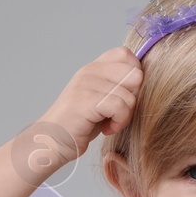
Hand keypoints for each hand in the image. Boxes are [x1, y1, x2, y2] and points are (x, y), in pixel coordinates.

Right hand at [34, 47, 143, 165]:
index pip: (126, 55)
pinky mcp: (85, 100)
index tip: (124, 97)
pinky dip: (118, 122)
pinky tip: (106, 129)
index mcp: (94, 67)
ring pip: (130, 95)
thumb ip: (117, 85)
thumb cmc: (79, 124)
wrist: (51, 141)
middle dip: (134, 98)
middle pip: (135, 74)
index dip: (134, 77)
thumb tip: (143, 80)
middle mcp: (90, 71)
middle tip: (119, 113)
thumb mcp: (100, 99)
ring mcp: (86, 84)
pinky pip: (120, 107)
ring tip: (110, 123)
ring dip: (125, 116)